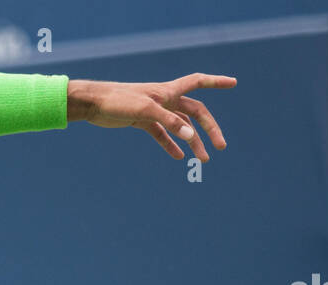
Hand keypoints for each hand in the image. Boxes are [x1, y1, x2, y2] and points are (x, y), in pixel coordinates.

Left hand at [76, 73, 236, 161]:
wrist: (94, 104)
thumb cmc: (119, 101)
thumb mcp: (146, 111)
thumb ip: (169, 122)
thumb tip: (190, 136)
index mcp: (168, 91)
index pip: (198, 82)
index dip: (216, 82)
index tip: (234, 83)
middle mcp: (165, 99)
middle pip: (195, 112)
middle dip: (210, 129)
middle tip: (220, 147)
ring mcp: (154, 111)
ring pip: (180, 127)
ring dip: (192, 142)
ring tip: (202, 160)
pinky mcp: (142, 121)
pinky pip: (161, 135)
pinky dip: (170, 145)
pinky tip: (178, 157)